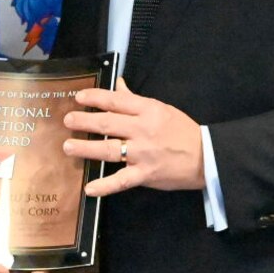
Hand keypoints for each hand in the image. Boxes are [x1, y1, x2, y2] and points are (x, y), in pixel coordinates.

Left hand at [62, 77, 203, 194]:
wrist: (206, 157)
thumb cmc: (181, 130)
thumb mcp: (161, 108)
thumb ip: (135, 99)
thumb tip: (117, 84)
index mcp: (147, 110)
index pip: (116, 101)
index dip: (95, 98)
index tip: (78, 97)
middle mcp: (142, 130)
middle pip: (108, 124)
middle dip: (85, 121)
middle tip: (67, 121)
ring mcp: (143, 153)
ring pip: (109, 150)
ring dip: (86, 149)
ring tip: (68, 147)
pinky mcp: (145, 174)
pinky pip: (121, 181)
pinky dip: (105, 186)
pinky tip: (89, 188)